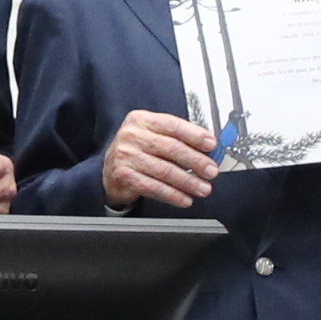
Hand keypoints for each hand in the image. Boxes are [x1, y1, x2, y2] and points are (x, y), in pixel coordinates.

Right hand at [101, 109, 220, 209]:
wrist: (109, 170)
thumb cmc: (137, 151)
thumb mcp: (152, 135)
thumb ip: (176, 137)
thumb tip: (207, 148)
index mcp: (142, 120)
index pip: (173, 125)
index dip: (195, 135)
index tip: (211, 145)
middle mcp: (132, 135)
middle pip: (171, 148)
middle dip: (196, 161)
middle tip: (211, 171)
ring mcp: (126, 155)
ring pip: (164, 170)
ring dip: (188, 182)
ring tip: (202, 188)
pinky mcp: (124, 175)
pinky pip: (153, 187)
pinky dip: (172, 195)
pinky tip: (184, 198)